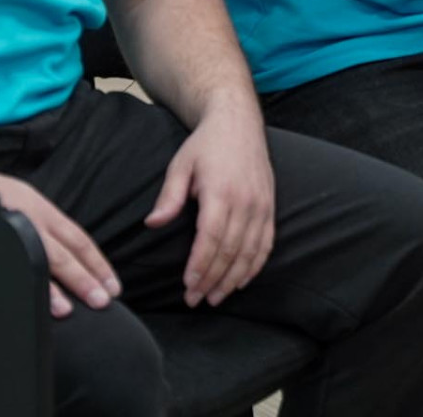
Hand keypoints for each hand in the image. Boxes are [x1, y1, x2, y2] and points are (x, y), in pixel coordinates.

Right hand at [0, 159, 120, 318]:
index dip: (97, 263)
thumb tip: (66, 256)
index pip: (78, 239)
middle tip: (104, 301)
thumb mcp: (25, 203)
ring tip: (70, 310)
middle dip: (85, 279)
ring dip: (55, 289)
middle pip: (64, 254)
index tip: (112, 284)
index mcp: (43, 211)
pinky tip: (29, 302)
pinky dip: (20, 286)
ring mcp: (8, 232)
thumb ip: (44, 227)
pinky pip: (7, 269)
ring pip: (39, 263)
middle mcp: (30, 221)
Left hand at [145, 98, 276, 307]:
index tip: (188, 286)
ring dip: (233, 279)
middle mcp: (246, 200)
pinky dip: (255, 265)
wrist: (238, 122)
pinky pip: (266, 242)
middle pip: (230, 251)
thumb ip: (169, 197)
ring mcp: (261, 204)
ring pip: (250, 251)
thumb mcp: (180, 165)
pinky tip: (242, 280)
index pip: (211, 238)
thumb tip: (152, 224)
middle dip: (212, 279)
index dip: (201, 266)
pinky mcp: (270, 205)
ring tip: (215, 297)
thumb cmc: (205, 145)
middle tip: (195, 300)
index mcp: (221, 191)